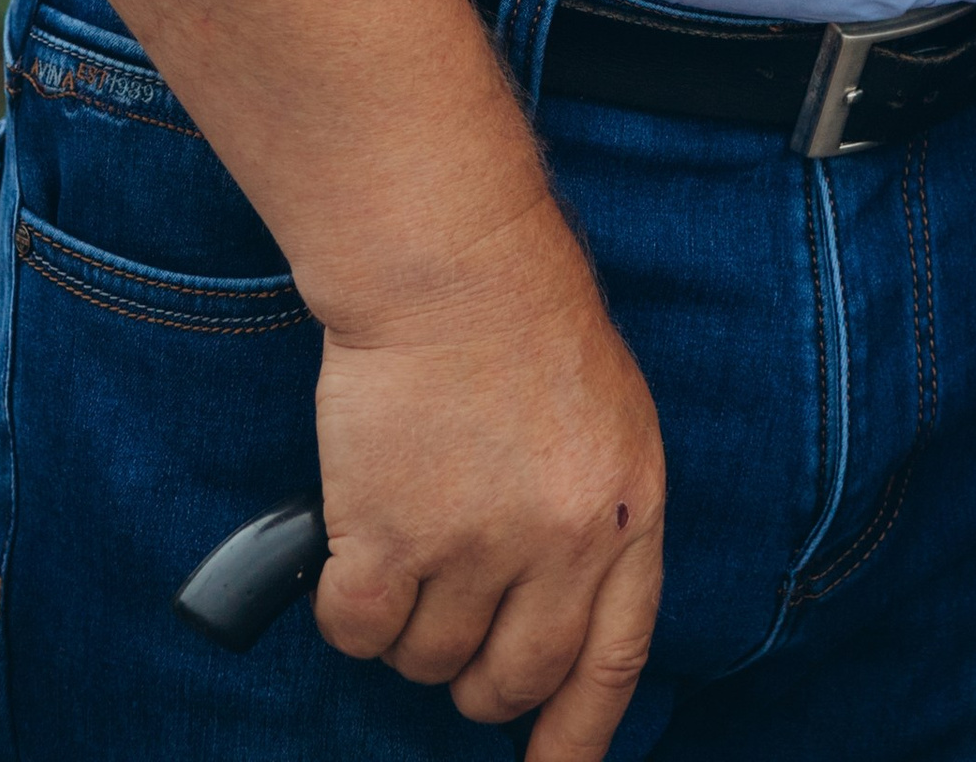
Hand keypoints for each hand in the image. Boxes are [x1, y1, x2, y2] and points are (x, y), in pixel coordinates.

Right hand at [310, 201, 665, 757]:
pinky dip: (348, 609)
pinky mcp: (391, 536)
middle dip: (476, 680)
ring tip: (410, 538)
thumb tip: (559, 613)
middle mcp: (561, 541)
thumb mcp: (607, 418)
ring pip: (427, 661)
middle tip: (454, 629)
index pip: (612, 660)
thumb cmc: (525, 322)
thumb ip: (593, 518)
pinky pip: (359, 632)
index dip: (577, 736)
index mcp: (627, 509)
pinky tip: (358, 546)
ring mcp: (476, 544)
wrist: (453, 261)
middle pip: (512, 679)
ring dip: (410, 625)